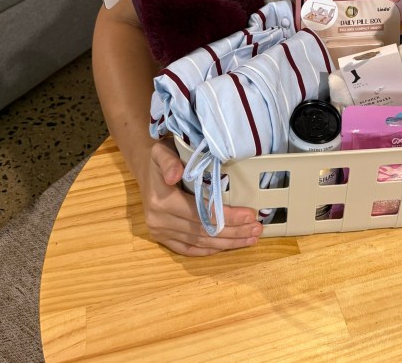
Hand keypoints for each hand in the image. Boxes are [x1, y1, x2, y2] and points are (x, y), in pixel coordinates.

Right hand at [140, 140, 263, 255]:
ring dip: (227, 243)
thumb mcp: (162, 152)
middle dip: (234, 232)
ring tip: (251, 238)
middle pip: (203, 231)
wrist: (144, 167)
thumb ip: (169, 162)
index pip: (201, 213)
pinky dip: (209, 250)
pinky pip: (188, 249)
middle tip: (257, 229)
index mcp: (161, 201)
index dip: (227, 216)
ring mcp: (160, 232)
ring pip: (199, 242)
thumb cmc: (159, 158)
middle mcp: (159, 221)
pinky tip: (228, 247)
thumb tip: (176, 174)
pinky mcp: (162, 238)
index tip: (250, 215)